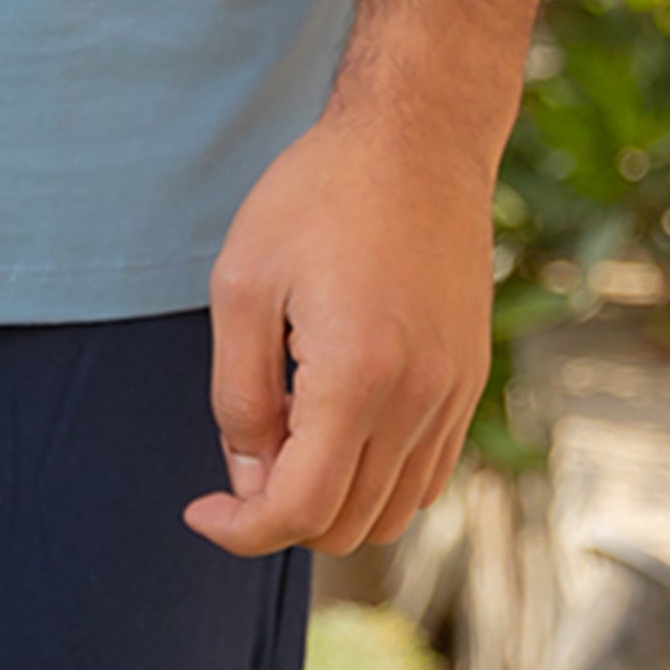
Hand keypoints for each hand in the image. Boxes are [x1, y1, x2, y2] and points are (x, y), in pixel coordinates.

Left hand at [189, 102, 499, 558]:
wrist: (418, 138)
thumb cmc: (318, 196)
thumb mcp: (242, 284)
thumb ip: (237, 393)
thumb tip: (246, 476)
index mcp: (358, 377)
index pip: (300, 510)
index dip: (240, 531)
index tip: (200, 511)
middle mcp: (418, 399)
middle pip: (347, 528)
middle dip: (280, 519)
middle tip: (241, 460)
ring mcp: (453, 393)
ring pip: (392, 513)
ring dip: (331, 506)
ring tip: (286, 442)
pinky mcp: (469, 379)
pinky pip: (427, 475)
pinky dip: (377, 482)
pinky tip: (336, 431)